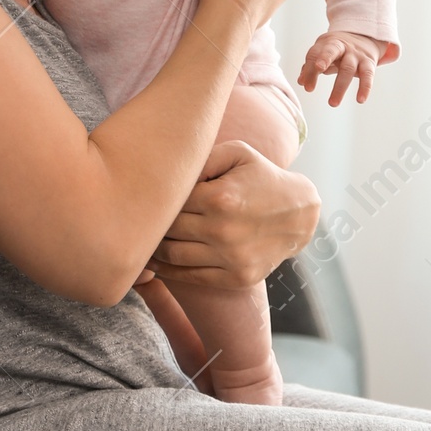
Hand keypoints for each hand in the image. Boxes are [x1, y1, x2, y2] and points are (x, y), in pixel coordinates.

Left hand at [149, 142, 319, 291]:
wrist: (300, 214)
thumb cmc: (262, 177)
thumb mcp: (237, 153)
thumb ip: (201, 156)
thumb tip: (164, 168)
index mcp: (221, 198)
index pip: (168, 201)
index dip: (152, 198)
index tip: (138, 195)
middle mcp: (224, 231)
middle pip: (166, 230)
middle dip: (148, 224)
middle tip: (130, 218)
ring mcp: (232, 258)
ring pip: (172, 257)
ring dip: (152, 250)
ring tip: (138, 240)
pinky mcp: (237, 277)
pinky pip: (191, 277)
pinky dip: (168, 271)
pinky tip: (155, 262)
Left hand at [298, 30, 381, 106]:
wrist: (364, 37)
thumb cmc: (337, 50)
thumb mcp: (323, 53)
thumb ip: (311, 66)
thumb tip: (301, 82)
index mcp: (327, 44)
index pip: (315, 54)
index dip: (309, 69)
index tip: (305, 86)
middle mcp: (342, 47)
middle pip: (332, 51)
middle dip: (324, 59)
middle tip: (318, 70)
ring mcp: (356, 54)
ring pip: (348, 68)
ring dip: (340, 87)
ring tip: (332, 103)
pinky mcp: (369, 63)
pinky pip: (368, 75)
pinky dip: (365, 88)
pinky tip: (360, 100)